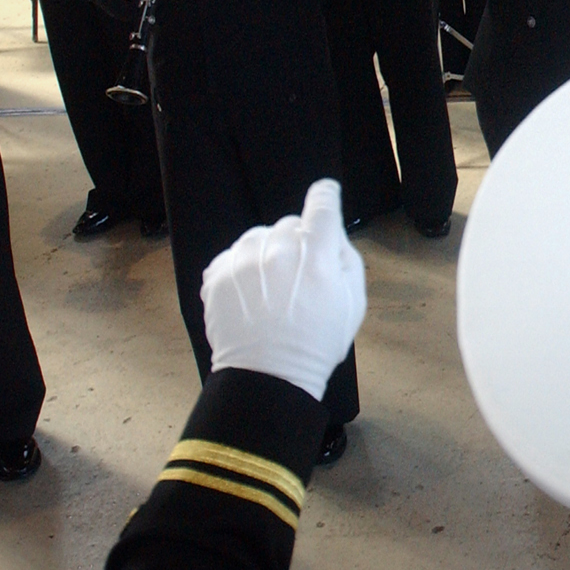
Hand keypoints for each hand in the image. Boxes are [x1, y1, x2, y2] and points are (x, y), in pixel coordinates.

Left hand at [200, 178, 366, 402]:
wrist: (268, 376)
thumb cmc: (316, 341)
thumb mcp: (353, 301)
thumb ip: (345, 257)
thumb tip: (332, 233)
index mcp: (316, 255)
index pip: (322, 206)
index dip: (326, 196)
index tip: (325, 193)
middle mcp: (277, 250)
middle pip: (289, 225)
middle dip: (297, 243)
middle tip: (298, 277)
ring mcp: (242, 262)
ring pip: (258, 237)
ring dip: (266, 254)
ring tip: (270, 289)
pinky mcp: (216, 276)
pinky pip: (232, 256)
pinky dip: (241, 269)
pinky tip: (250, 295)